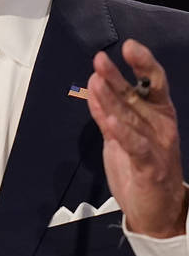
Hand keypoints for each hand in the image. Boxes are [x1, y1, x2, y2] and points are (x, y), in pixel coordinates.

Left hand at [87, 39, 187, 237]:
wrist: (158, 210)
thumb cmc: (141, 167)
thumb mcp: (122, 135)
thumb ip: (111, 112)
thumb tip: (95, 84)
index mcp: (158, 114)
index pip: (152, 84)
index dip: (143, 63)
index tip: (128, 46)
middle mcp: (160, 125)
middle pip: (140, 96)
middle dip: (120, 76)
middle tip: (100, 59)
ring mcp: (157, 145)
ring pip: (131, 117)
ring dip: (112, 99)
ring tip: (95, 80)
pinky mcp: (148, 166)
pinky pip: (134, 145)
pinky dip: (121, 131)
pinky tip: (109, 118)